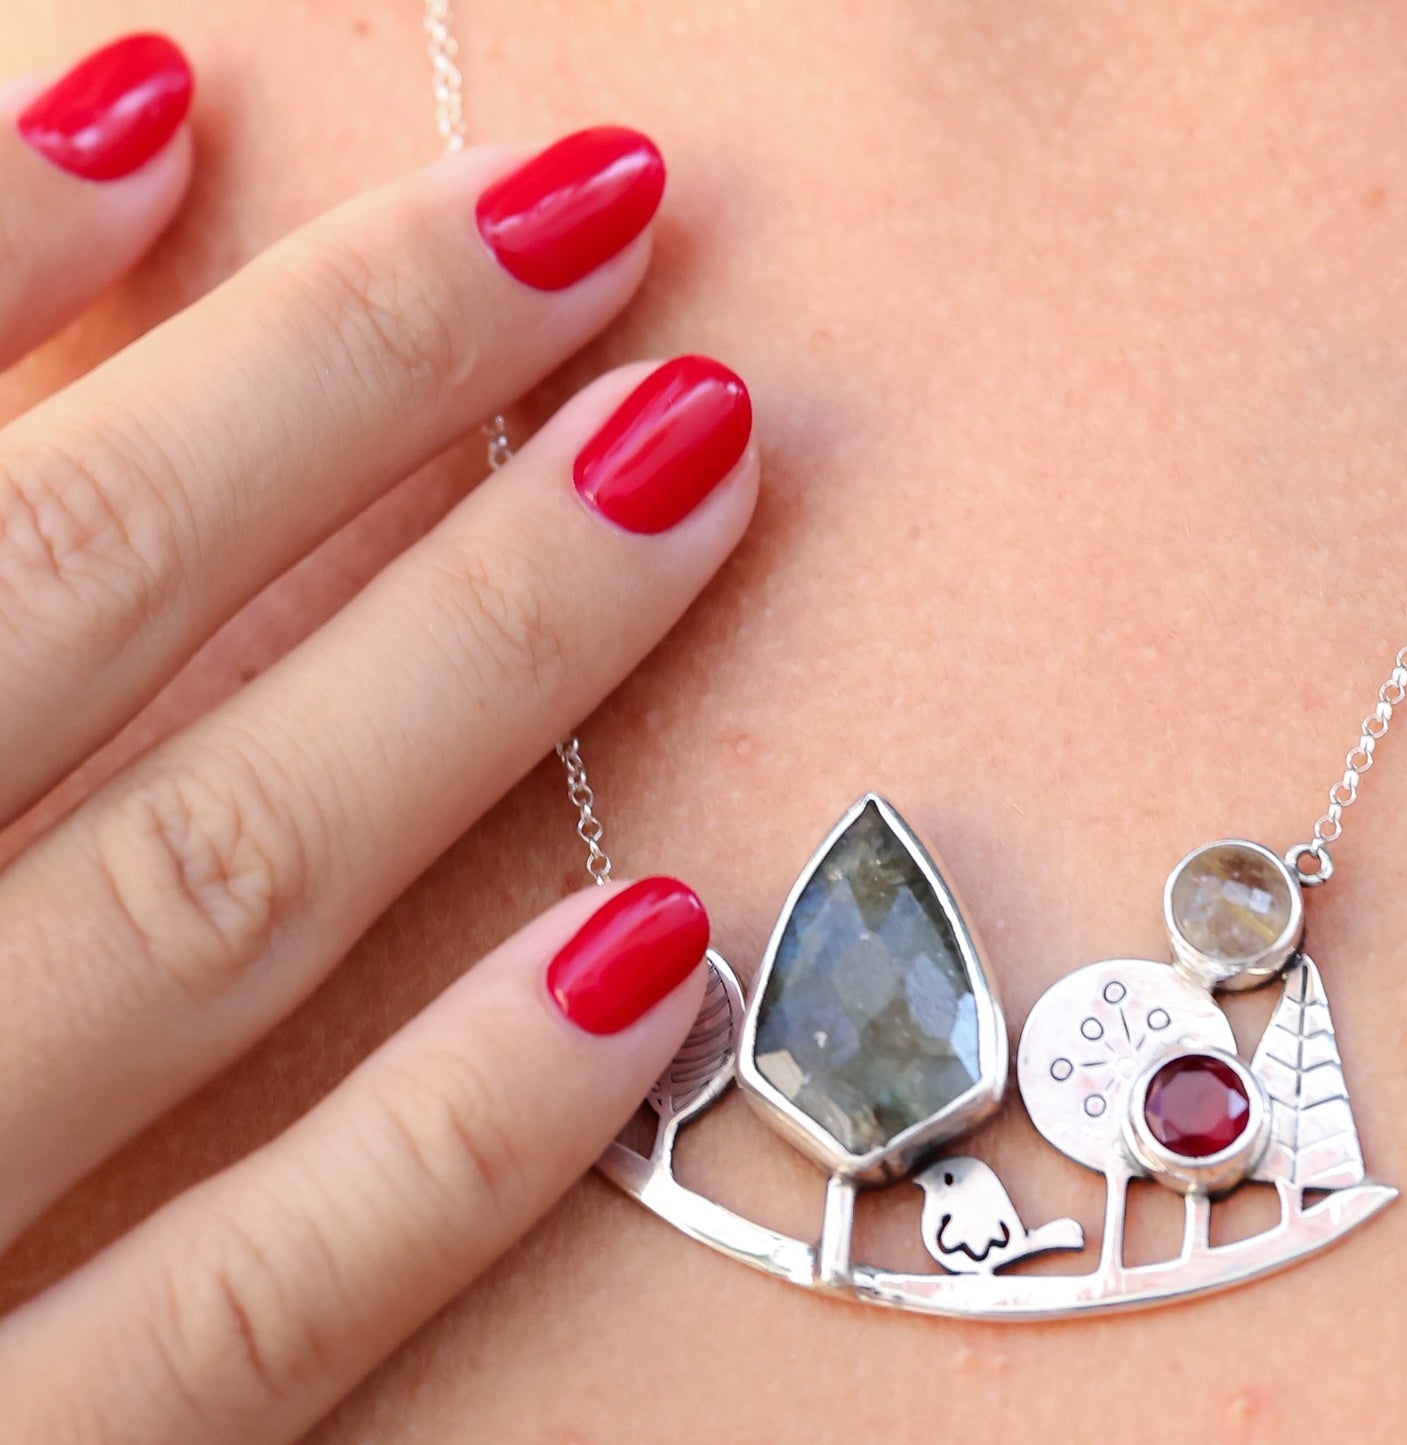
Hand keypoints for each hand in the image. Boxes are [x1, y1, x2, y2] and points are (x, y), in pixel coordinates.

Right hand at [0, 33, 756, 1441]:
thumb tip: (19, 229)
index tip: (176, 88)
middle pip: (75, 599)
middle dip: (351, 375)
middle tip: (594, 205)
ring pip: (217, 893)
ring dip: (481, 653)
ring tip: (694, 448)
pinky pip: (260, 1307)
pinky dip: (458, 1123)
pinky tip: (654, 941)